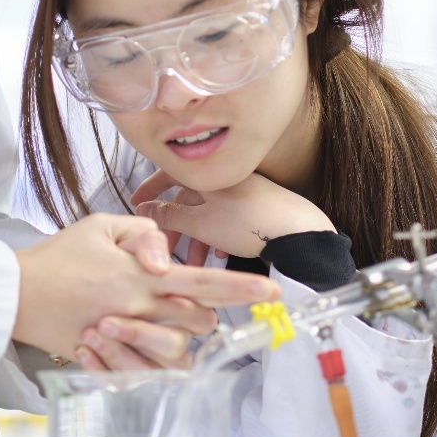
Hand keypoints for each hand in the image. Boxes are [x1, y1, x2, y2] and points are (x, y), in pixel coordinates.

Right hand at [13, 213, 277, 362]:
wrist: (14, 293)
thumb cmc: (57, 256)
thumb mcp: (99, 226)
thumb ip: (142, 233)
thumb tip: (167, 252)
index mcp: (140, 275)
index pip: (202, 282)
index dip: (240, 288)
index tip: (271, 292)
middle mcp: (136, 309)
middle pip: (197, 323)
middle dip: (208, 316)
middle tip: (201, 309)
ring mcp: (122, 337)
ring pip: (176, 353)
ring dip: (180, 341)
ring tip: (169, 328)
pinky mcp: (105, 358)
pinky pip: (145, 373)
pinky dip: (152, 365)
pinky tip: (146, 350)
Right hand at [130, 170, 333, 261]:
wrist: (299, 232)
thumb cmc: (251, 223)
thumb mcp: (201, 223)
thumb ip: (170, 216)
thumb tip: (145, 209)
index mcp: (210, 175)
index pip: (171, 174)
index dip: (151, 189)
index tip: (137, 202)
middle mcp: (226, 179)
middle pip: (189, 199)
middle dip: (175, 226)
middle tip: (164, 248)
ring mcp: (244, 193)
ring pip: (208, 214)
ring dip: (196, 237)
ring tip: (193, 262)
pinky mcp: (258, 209)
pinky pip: (227, 220)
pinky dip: (217, 237)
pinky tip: (219, 256)